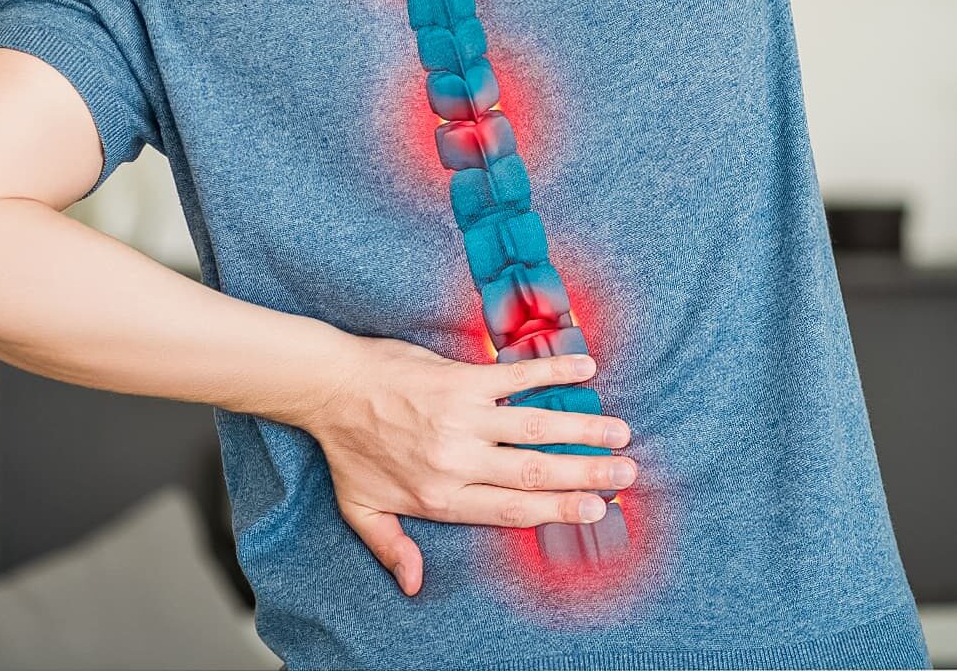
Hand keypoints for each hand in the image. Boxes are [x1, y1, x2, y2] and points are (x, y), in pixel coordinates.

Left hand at [299, 335, 634, 595]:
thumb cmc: (348, 448)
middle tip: (626, 475)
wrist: (330, 387)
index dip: (557, 510)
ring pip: (535, 427)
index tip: (596, 510)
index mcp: (441, 496)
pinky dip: (552, 374)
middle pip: (534, 473)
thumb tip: (413, 584)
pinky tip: (585, 371)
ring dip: (582, 430)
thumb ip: (392, 547)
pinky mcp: (461, 379)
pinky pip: (516, 378)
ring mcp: (462, 416)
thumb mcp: (362, 509)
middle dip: (585, 475)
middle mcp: (458, 459)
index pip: (512, 509)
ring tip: (620, 434)